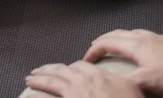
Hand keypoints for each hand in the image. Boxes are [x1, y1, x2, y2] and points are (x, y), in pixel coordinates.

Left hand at [25, 61, 142, 96]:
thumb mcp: (132, 89)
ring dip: (40, 78)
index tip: (65, 70)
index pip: (80, 67)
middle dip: (49, 70)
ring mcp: (75, 91)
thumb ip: (121, 81)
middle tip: (38, 72)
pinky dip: (39, 91)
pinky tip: (31, 92)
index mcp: (100, 75)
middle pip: (62, 70)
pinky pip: (51, 94)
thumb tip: (117, 79)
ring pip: (53, 80)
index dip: (71, 69)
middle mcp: (85, 80)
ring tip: (30, 78)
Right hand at [83, 29, 162, 93]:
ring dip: (120, 38)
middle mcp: (145, 36)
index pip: (108, 42)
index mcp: (136, 45)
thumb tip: (108, 78)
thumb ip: (126, 79)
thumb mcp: (146, 81)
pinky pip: (146, 36)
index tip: (87, 59)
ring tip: (116, 46)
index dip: (94, 50)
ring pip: (132, 33)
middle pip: (118, 33)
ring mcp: (158, 37)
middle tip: (96, 48)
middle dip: (104, 40)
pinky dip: (135, 40)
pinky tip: (142, 49)